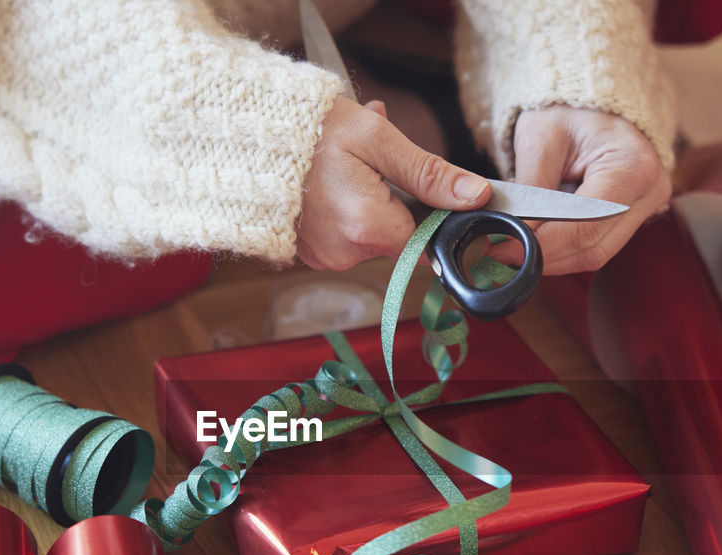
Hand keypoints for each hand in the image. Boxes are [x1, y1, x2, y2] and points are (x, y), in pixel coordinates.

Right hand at [297, 98, 490, 269]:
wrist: (247, 137)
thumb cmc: (309, 131)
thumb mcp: (377, 139)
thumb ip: (429, 173)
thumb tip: (474, 196)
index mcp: (367, 227)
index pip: (427, 243)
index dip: (432, 216)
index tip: (422, 188)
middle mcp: (346, 253)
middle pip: (399, 237)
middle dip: (395, 199)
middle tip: (372, 162)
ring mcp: (325, 257)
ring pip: (372, 235)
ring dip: (370, 203)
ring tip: (346, 166)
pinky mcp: (312, 253)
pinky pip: (347, 237)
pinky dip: (347, 212)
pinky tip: (331, 184)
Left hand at [489, 105, 670, 273]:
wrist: (590, 103)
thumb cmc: (565, 111)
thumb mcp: (539, 142)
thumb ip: (530, 195)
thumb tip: (513, 238)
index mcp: (632, 166)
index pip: (584, 226)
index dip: (542, 246)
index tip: (503, 249)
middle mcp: (649, 191)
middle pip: (593, 248)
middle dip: (546, 256)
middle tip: (503, 254)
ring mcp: (646, 206)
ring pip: (595, 253)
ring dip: (553, 256)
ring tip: (516, 245)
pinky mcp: (634, 215)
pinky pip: (596, 244)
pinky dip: (564, 247)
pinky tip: (538, 239)